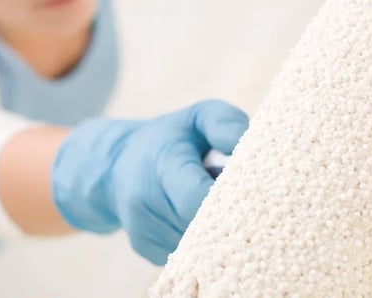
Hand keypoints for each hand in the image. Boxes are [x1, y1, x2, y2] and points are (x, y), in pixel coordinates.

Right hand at [51, 99, 248, 263]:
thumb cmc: (172, 138)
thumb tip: (246, 148)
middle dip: (230, 217)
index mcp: (162, 164)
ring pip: (200, 245)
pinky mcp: (146, 249)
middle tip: (244, 200)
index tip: (252, 194)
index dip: (228, 201)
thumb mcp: (198, 116)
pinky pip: (190, 255)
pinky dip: (203, 241)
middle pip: (203, 226)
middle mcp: (145, 201)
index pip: (197, 198)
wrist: (119, 164)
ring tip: (214, 203)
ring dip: (217, 230)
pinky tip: (198, 217)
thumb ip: (224, 124)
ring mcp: (142, 229)